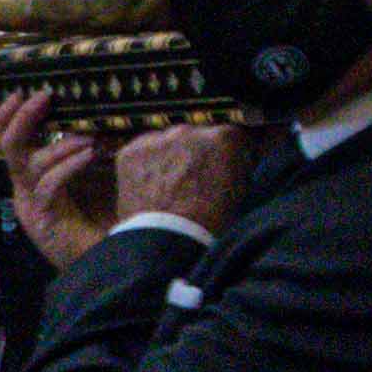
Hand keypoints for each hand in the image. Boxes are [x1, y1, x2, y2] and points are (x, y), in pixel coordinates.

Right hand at [0, 92, 118, 264]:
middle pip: (9, 147)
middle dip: (23, 118)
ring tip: (89, 137)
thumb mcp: (91, 180)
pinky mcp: (43, 221)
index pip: (10, 141)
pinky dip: (68, 166)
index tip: (22, 91)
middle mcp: (24, 189)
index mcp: (31, 178)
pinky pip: (49, 186)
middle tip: (43, 97)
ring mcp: (31, 206)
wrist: (105, 265)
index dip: (9, 116)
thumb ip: (84, 154)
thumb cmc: (100, 222)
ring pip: (30, 165)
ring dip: (60, 145)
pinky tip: (90, 154)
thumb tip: (98, 120)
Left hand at [110, 123, 252, 236]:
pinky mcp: (131, 151)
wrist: (168, 241)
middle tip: (194, 181)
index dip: (228, 155)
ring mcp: (157, 139)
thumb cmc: (211, 224)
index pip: (231, 137)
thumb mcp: (240, 192)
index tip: (225, 168)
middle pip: (197, 137)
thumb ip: (239, 167)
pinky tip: (150, 186)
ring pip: (168, 143)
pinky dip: (146, 165)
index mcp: (224, 138)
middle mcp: (190, 130)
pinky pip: (142, 152)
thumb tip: (236, 161)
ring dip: (171, 158)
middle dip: (197, 155)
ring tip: (170, 186)